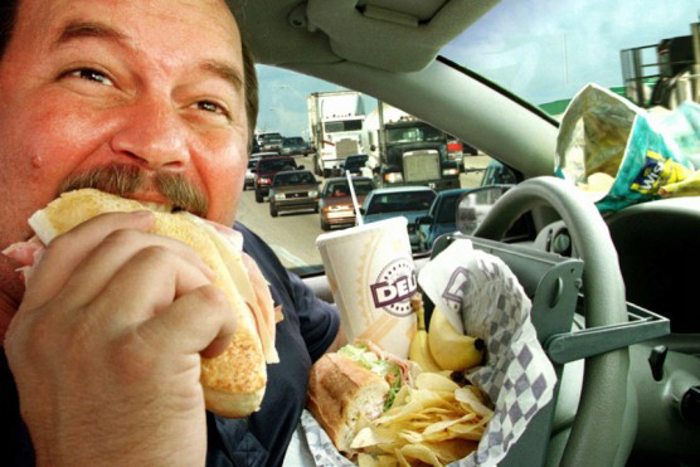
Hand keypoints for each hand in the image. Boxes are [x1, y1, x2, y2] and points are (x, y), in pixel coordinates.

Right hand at [4, 211, 235, 465]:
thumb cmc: (102, 442)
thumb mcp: (60, 376)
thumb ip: (75, 321)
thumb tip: (119, 270)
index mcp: (34, 327)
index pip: (71, 244)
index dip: (118, 224)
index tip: (151, 224)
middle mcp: (58, 325)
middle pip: (126, 244)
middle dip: (175, 258)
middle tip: (194, 291)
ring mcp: (99, 336)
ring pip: (163, 260)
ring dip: (197, 287)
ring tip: (203, 329)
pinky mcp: (147, 356)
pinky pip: (203, 301)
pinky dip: (223, 319)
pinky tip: (217, 349)